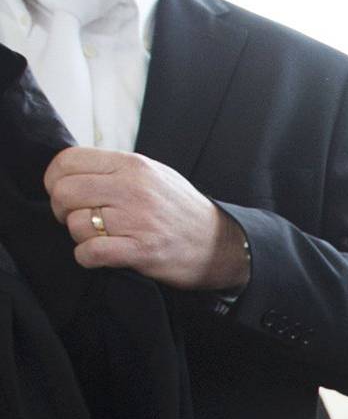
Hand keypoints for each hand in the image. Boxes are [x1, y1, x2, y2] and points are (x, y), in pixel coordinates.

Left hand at [45, 147, 250, 289]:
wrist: (222, 245)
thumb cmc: (183, 211)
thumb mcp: (155, 174)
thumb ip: (117, 169)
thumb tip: (75, 170)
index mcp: (133, 165)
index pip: (68, 161)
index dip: (54, 179)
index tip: (61, 193)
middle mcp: (133, 189)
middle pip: (65, 192)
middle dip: (61, 210)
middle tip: (75, 219)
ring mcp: (138, 220)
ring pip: (76, 224)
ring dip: (79, 236)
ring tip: (97, 238)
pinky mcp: (142, 251)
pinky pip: (91, 252)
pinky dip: (86, 257)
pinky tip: (98, 256)